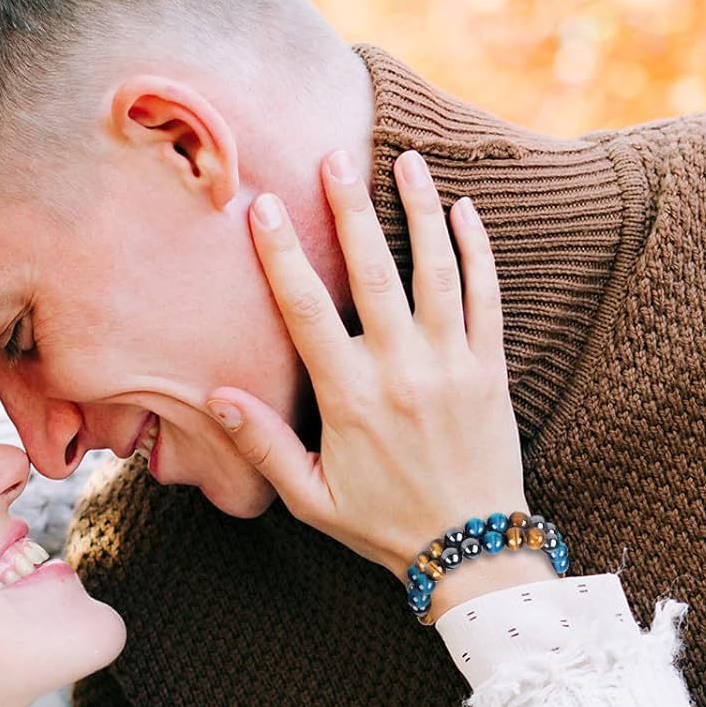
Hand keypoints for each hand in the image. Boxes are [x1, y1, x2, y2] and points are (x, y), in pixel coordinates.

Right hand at [209, 150, 540, 606]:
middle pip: (373, 272)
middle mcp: (401, 370)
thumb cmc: (383, 524)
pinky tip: (464, 210)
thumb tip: (216, 396)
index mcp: (349, 398)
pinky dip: (476, 249)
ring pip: (435, 271)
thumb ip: (263, 444)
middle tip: (334, 156)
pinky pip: (486, 296)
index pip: (306, 310)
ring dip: (420, 209)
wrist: (472, 550)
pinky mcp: (490, 370)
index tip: (263, 207)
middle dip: (350, 209)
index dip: (281, 254)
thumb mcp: (310, 496)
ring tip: (405, 159)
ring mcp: (452, 365)